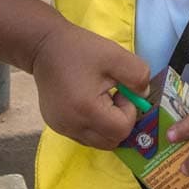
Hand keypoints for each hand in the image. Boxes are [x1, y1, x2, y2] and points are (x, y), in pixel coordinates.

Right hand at [29, 17, 149, 149]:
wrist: (44, 46)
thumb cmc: (81, 49)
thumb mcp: (116, 55)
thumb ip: (138, 76)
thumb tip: (144, 96)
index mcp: (86, 110)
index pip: (121, 130)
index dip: (129, 111)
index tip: (121, 90)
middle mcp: (72, 126)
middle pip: (111, 142)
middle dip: (120, 122)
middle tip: (114, 96)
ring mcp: (62, 128)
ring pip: (98, 142)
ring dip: (108, 125)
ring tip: (101, 98)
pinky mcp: (56, 126)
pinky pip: (85, 136)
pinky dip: (94, 126)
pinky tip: (89, 103)